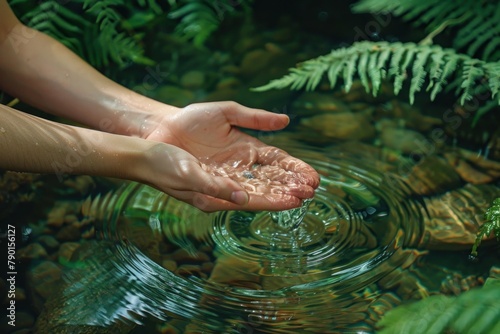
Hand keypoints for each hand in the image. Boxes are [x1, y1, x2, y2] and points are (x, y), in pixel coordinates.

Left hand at [142, 101, 319, 211]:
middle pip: (270, 179)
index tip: (313, 177)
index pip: (277, 162)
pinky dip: (249, 198)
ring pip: (255, 190)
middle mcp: (239, 168)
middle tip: (310, 192)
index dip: (294, 170)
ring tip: (296, 200)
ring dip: (276, 196)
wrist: (161, 129)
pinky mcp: (208, 187)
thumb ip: (255, 118)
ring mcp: (224, 179)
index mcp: (246, 149)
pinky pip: (231, 194)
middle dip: (290, 186)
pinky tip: (264, 200)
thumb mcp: (226, 113)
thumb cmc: (192, 120)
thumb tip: (285, 121)